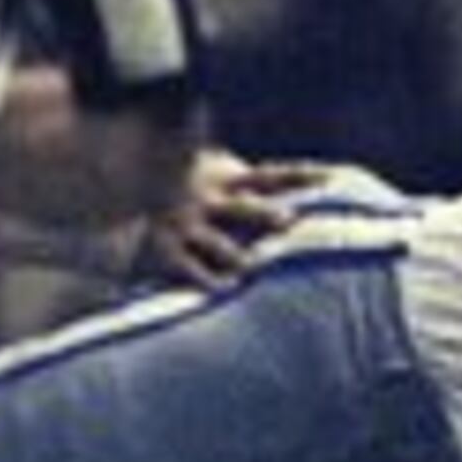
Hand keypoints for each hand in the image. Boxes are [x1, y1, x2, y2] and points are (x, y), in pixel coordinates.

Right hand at [131, 152, 327, 290]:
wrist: (128, 187)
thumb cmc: (193, 188)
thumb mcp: (219, 171)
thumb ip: (255, 181)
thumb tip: (315, 179)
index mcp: (229, 177)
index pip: (275, 175)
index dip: (303, 174)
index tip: (333, 177)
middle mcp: (211, 198)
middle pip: (245, 207)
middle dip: (265, 214)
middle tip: (289, 220)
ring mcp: (188, 223)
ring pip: (217, 242)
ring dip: (235, 254)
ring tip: (251, 267)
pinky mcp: (168, 248)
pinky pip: (190, 267)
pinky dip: (207, 280)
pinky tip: (224, 290)